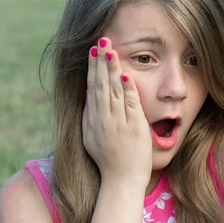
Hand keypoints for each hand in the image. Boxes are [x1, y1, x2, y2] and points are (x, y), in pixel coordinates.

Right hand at [82, 37, 151, 189]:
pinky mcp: (133, 128)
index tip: (93, 51)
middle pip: (101, 86)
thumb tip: (89, 94)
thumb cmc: (109, 162)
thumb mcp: (91, 138)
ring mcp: (118, 124)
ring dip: (112, 69)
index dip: (92, 69)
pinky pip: (130, 105)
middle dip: (101, 62)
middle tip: (101, 41)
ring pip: (114, 91)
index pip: (92, 89)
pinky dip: (128, 89)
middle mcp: (103, 120)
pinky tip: (126, 74)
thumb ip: (90, 117)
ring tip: (111, 50)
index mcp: (92, 121)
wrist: (121, 181)